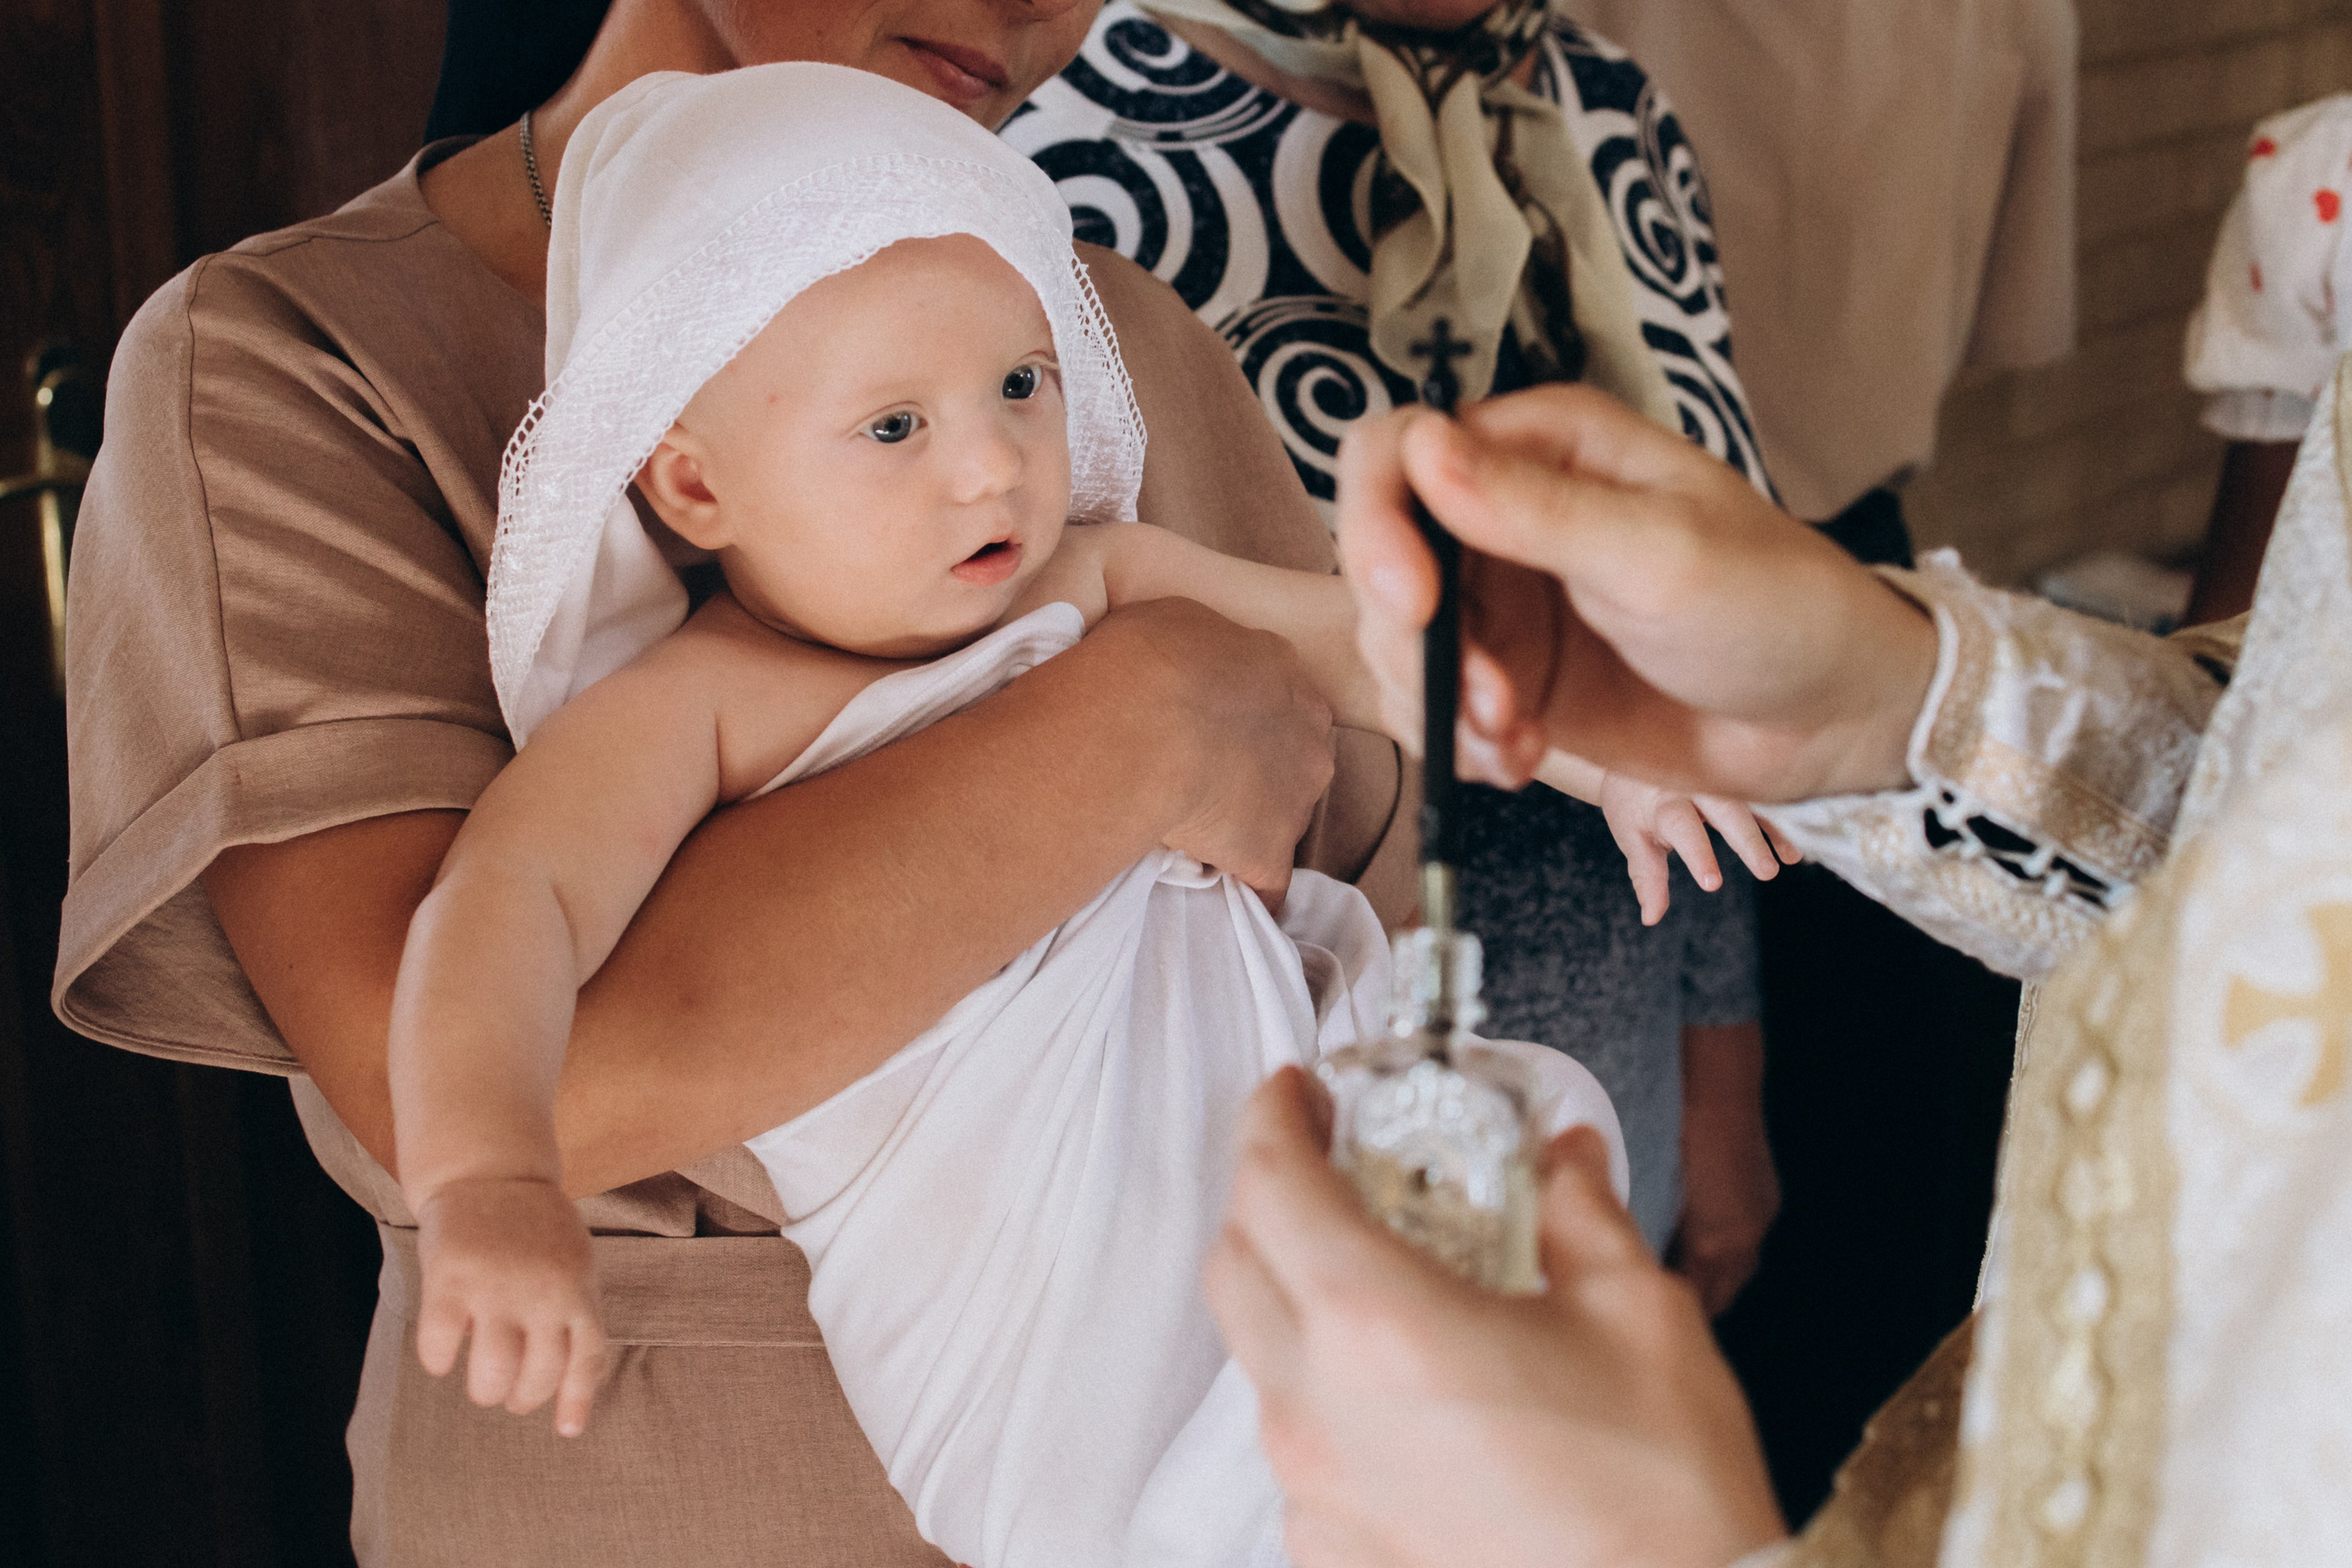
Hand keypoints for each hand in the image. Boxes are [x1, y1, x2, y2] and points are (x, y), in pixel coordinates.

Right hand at [414, 1177, 610, 1436]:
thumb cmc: (536, 1231)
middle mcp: (543, 1292)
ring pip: (492, 1375)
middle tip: (510, 1395)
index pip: (588, 1358)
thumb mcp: (574, 1264)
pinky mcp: (450, 1280)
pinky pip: (440, 1349)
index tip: (568, 1431)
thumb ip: (576, 1315)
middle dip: (522, 1398)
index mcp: (578, 1288)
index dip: (578, 1400)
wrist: (490, 1173)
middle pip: (538, 1376)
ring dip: (485, 1390)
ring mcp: (497, 1286)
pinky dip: (439, 1360)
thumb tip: (581, 1387)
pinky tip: (443, 1352)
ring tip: (482, 1384)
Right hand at [1097, 596, 1336, 902]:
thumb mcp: (1169, 620)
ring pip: (1283, 815)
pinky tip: (1232, 899)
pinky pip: (1269, 883)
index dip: (1239, 715)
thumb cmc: (1143, 659)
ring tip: (1199, 833)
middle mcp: (1306, 730)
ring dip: (1250, 823)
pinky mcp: (1269, 852)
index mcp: (1280, 668)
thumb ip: (1195, 645)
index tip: (1205, 728)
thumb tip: (1184, 660)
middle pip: (1293, 754)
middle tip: (1203, 778)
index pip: (1273, 696)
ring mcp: (1295, 795)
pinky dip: (1254, 892)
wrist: (1140, 725)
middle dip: (1258, 768)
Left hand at [1207, 1068, 1785, 1567]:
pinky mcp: (1329, 1555)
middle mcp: (1319, 1410)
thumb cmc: (1661, 1494)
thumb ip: (1581, 1211)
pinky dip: (1324, 1397)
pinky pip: (1295, 1449)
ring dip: (1296, 1301)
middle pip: (1236, 1266)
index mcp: (1378, 1325)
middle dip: (1268, 1199)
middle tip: (1329, 1169)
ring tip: (1378, 1280)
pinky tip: (1400, 1393)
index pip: (1269, 1185)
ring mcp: (1314, 1494)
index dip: (1270, 1119)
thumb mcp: (1637, 1312)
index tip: (1294, 1093)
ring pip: (1260, 1362)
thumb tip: (1566, 1156)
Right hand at [1335, 386, 1937, 803]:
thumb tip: (1423, 448)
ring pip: (1396, 642)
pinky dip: (1460, 744)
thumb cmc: (1773, 607)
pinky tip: (1522, 760)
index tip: (1412, 604)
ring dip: (1438, 705)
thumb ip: (1536, 510)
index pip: (1398, 451)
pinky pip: (1434, 708)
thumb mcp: (1658, 555)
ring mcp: (1503, 601)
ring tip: (1516, 742)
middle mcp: (1504, 512)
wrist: (1831, 718)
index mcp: (1540, 444)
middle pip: (1380, 556)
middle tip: (1490, 705)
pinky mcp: (1509, 678)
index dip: (1378, 522)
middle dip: (1414, 642)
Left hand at [1595, 773, 1796, 926]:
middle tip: (1767, 872)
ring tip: (1790, 859)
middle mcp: (1692, 784)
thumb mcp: (1632, 837)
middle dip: (1746, 839)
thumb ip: (1647, 876)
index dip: (1697, 854)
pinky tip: (1792, 851)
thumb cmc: (1633, 802)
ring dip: (1772, 829)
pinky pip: (1760, 798)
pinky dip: (1778, 822)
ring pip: (1749, 799)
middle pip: (1724, 808)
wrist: (1633, 751)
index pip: (1681, 826)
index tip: (1712, 883)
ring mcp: (1716, 777)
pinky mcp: (1732, 777)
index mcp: (1662, 802)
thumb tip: (1651, 918)